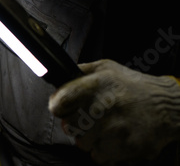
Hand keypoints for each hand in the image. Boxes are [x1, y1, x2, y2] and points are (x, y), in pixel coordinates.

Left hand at [49, 59, 179, 164]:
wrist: (168, 106)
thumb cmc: (132, 86)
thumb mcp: (106, 68)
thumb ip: (79, 72)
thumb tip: (57, 77)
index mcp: (97, 84)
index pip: (60, 101)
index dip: (58, 107)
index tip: (62, 108)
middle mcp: (105, 105)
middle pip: (69, 126)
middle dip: (75, 124)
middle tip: (90, 118)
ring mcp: (116, 128)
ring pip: (83, 143)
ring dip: (90, 138)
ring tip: (106, 127)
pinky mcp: (126, 146)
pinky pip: (99, 156)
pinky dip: (104, 150)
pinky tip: (115, 138)